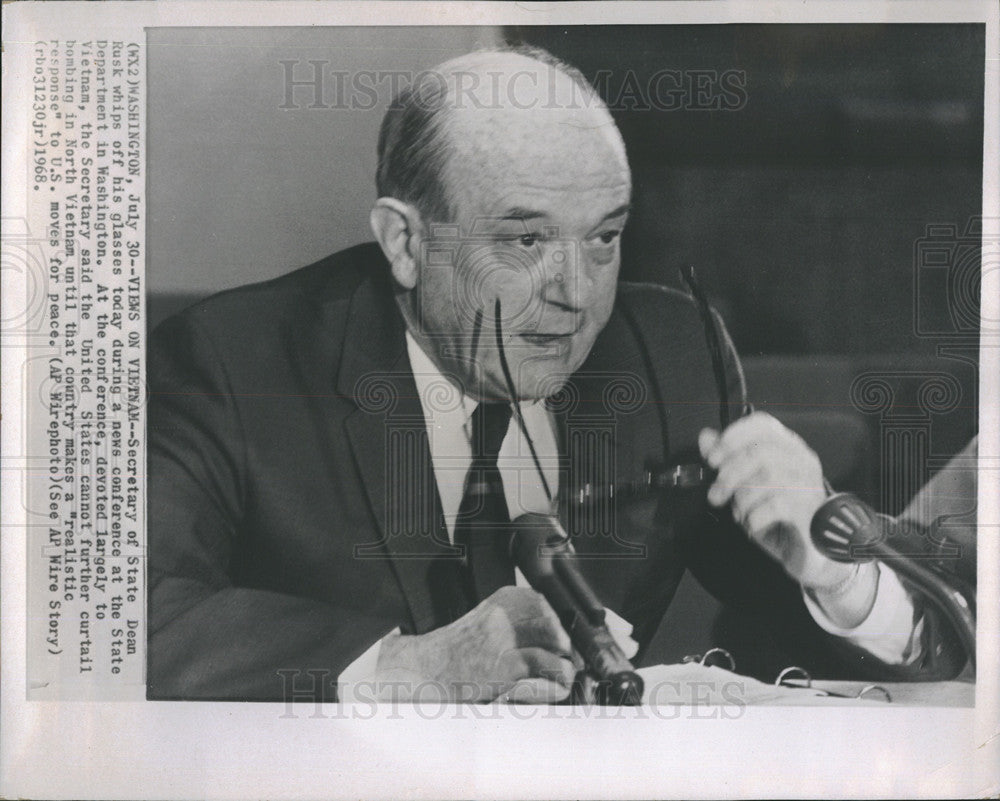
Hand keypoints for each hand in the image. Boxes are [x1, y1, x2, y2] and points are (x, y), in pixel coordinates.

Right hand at [371, 586, 576, 702]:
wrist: (426, 672)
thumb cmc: (460, 652)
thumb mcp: (492, 623)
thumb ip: (524, 623)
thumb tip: (564, 638)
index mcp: (505, 599)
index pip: (552, 605)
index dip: (560, 628)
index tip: (558, 645)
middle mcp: (506, 614)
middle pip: (559, 625)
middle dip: (565, 647)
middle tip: (558, 664)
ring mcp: (506, 639)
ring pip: (561, 647)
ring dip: (562, 666)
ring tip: (551, 678)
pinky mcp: (507, 667)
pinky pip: (552, 671)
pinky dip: (556, 684)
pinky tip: (543, 689)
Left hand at [698, 411, 852, 590]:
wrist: (809, 553)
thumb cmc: (778, 516)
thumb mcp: (746, 487)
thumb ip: (727, 460)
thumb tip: (706, 437)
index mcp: (787, 448)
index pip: (762, 425)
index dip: (733, 437)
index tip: (712, 459)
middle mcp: (802, 460)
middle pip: (760, 452)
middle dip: (730, 474)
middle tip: (715, 495)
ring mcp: (809, 484)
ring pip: (767, 477)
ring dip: (743, 499)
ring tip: (740, 513)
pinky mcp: (811, 510)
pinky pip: (776, 505)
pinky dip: (755, 516)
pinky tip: (753, 524)